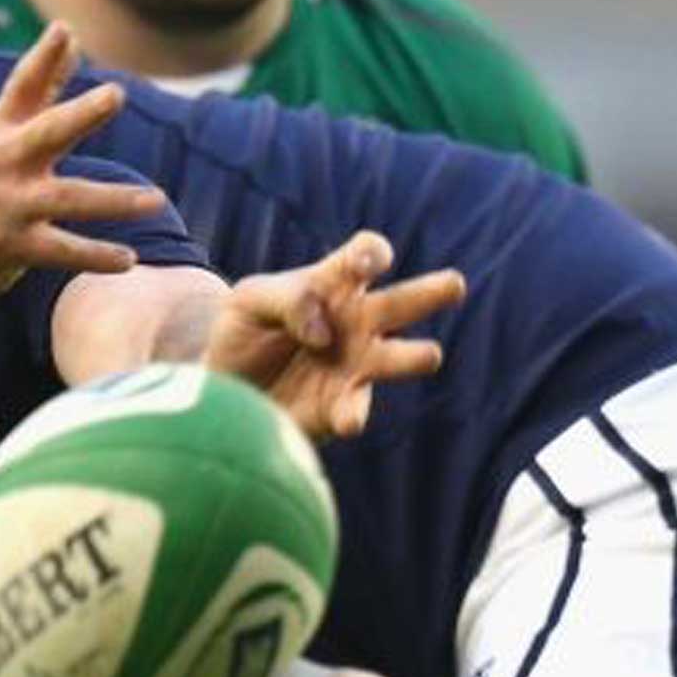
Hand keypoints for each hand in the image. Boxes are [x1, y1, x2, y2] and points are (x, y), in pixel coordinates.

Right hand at [0, 23, 163, 304]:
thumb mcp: (0, 131)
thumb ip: (40, 86)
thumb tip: (70, 33)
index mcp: (1, 129)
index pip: (22, 87)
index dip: (43, 58)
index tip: (64, 30)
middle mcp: (2, 162)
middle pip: (45, 133)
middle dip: (80, 114)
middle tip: (116, 94)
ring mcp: (6, 205)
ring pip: (67, 198)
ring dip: (113, 200)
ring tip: (156, 200)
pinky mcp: (11, 247)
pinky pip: (62, 251)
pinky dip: (96, 256)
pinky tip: (129, 259)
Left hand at [202, 231, 464, 439]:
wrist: (222, 387)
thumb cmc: (241, 333)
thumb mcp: (250, 301)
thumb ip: (286, 301)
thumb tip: (323, 332)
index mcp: (335, 283)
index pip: (366, 255)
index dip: (371, 255)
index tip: (366, 266)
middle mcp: (358, 323)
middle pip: (403, 302)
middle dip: (431, 291)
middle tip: (454, 283)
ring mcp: (355, 367)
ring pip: (398, 358)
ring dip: (414, 355)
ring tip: (430, 355)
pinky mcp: (340, 409)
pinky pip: (355, 411)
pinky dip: (353, 415)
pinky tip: (348, 421)